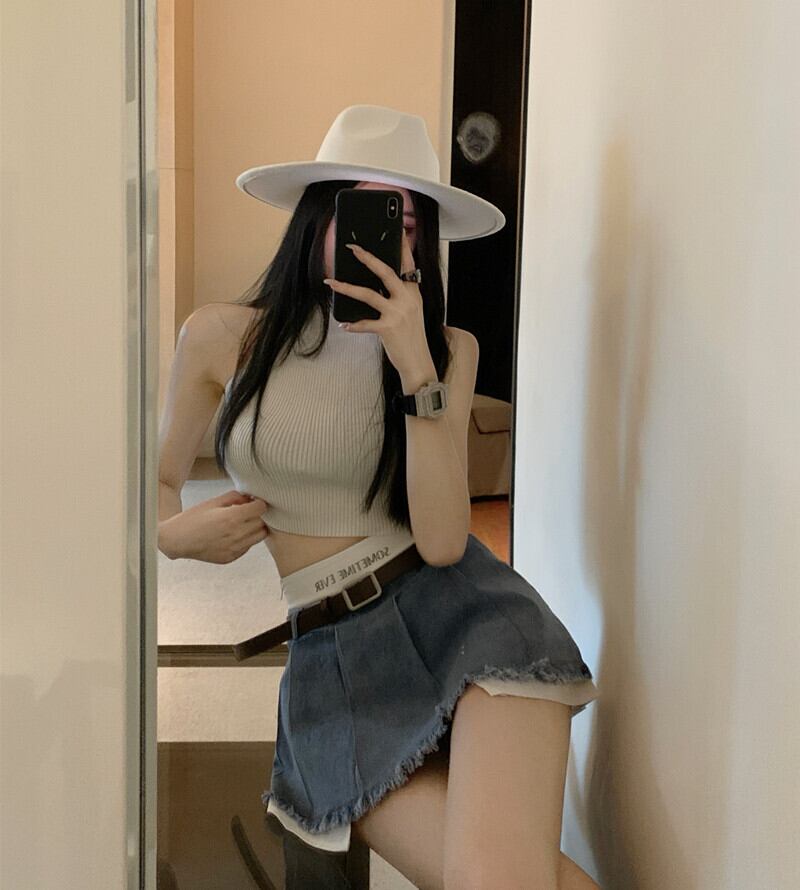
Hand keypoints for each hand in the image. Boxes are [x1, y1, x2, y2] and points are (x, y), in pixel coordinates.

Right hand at [158, 489, 268, 563]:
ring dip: (255, 528)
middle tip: (249, 512)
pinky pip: (248, 547)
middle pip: (263, 523)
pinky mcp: (231, 558)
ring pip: (259, 537)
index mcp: (232, 518)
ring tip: (243, 523)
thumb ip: (234, 497)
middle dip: (258, 515)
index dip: (259, 503)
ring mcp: (234, 548)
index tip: (254, 502)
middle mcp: (236, 535)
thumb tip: (249, 498)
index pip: (261, 508)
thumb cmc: (193, 519)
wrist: (177, 540)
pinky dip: (246, 540)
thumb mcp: (213, 502)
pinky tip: (233, 534)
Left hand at [323, 230, 432, 377]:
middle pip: (385, 272)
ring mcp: (397, 313)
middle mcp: (406, 300)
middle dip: (367, 258)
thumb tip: (379, 284)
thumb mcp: (411, 312)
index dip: (402, 247)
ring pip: (367, 294)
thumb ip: (399, 296)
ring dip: (346, 288)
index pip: (408, 264)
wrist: (418, 362)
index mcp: (413, 293)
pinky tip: (344, 325)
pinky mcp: (387, 328)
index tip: (398, 231)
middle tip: (352, 248)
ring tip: (332, 283)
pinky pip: (364, 323)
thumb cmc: (412, 337)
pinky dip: (353, 325)